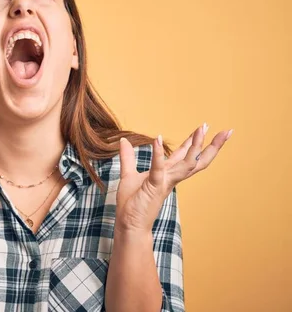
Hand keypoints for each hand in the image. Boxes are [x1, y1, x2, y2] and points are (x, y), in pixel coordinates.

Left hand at [115, 124, 232, 233]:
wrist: (129, 224)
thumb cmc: (132, 203)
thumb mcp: (128, 175)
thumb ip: (127, 157)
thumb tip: (123, 141)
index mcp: (167, 173)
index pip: (184, 155)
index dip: (194, 141)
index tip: (205, 127)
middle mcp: (171, 177)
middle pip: (196, 159)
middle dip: (211, 146)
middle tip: (226, 131)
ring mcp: (165, 182)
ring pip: (187, 163)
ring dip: (194, 146)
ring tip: (201, 129)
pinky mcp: (154, 187)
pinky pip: (158, 169)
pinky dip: (158, 155)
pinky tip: (157, 140)